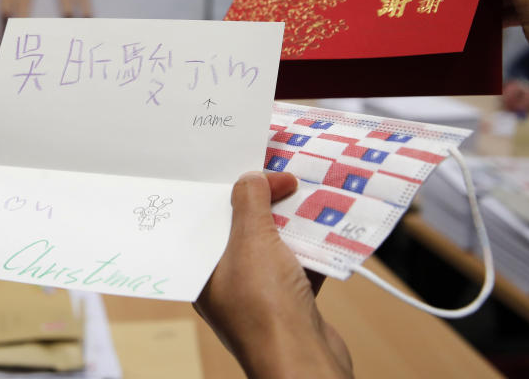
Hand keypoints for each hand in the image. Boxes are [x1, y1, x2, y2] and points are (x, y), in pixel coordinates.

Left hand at [195, 172, 351, 378]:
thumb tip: (252, 177)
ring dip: (292, 223)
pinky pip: (299, 265)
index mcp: (203, 271)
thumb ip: (250, 202)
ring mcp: (260, 295)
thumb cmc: (265, 306)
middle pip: (244, 230)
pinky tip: (325, 225)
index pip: (209, 221)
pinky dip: (312, 247)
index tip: (247, 168)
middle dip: (265, 203)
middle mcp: (227, 283)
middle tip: (283, 177)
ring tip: (306, 193)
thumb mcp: (252, 240)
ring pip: (274, 246)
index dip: (227, 191)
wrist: (306, 362)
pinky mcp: (291, 304)